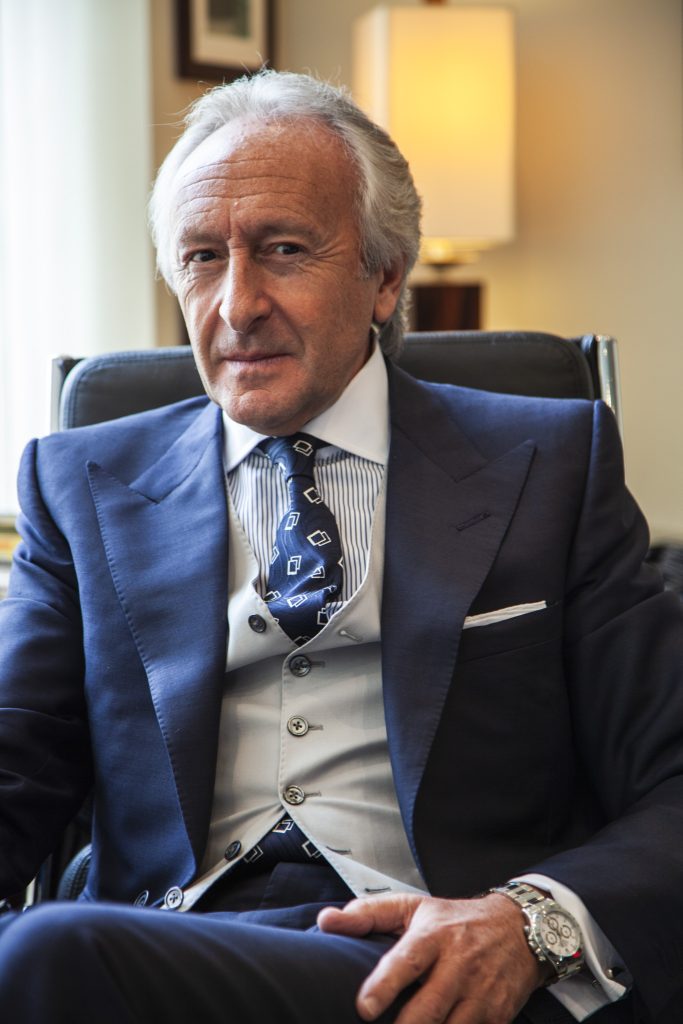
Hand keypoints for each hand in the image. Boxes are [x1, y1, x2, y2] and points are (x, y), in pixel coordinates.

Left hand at [317, 892, 545, 1023]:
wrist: (517, 929)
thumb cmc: (455, 921)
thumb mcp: (413, 908)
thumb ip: (368, 914)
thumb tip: (326, 920)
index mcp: (434, 935)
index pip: (407, 961)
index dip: (385, 986)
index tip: (365, 1008)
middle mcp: (459, 965)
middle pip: (428, 1008)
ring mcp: (480, 994)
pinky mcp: (496, 1016)